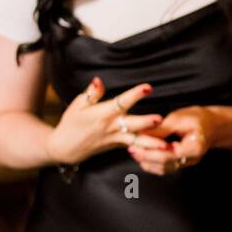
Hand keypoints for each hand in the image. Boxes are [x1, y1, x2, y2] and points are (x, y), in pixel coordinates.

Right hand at [46, 77, 162, 164]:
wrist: (65, 148)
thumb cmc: (71, 122)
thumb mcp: (78, 105)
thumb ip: (91, 93)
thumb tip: (98, 80)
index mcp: (103, 113)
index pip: (121, 102)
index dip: (134, 94)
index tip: (147, 88)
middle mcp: (112, 126)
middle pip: (132, 124)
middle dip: (146, 122)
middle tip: (159, 119)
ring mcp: (116, 138)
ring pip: (137, 141)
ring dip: (152, 143)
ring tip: (166, 146)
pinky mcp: (119, 145)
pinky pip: (136, 147)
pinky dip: (147, 150)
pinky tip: (163, 151)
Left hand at [128, 105, 215, 175]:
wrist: (212, 125)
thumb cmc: (198, 118)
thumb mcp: (180, 118)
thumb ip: (161, 129)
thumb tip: (141, 134)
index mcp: (195, 147)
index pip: (170, 154)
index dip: (152, 151)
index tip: (136, 145)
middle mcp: (192, 159)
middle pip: (165, 164)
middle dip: (146, 157)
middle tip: (131, 149)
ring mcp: (187, 163)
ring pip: (164, 169)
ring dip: (147, 162)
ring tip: (134, 152)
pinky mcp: (181, 163)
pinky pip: (165, 168)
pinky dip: (152, 164)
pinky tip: (143, 156)